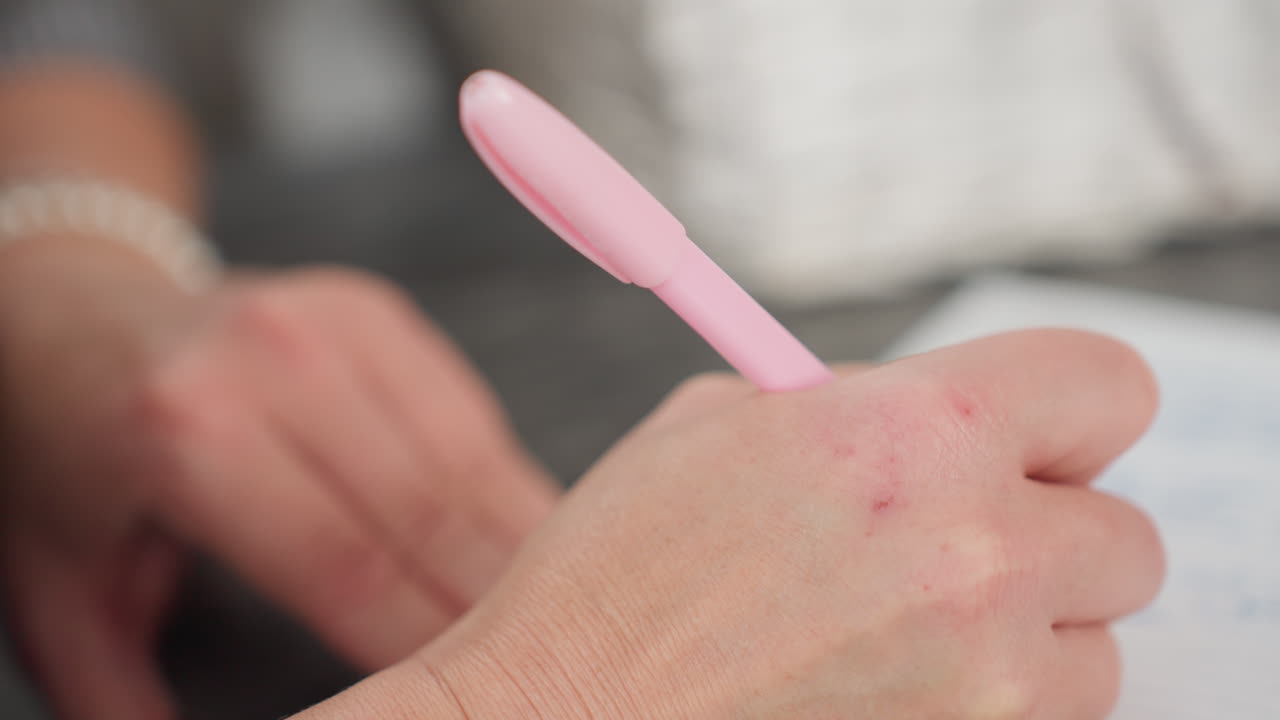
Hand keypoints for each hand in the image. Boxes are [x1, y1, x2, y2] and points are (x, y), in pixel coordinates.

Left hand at [0, 250, 557, 719]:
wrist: (73, 312)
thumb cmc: (74, 453)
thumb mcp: (62, 589)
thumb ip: (122, 692)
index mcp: (190, 434)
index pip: (348, 569)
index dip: (426, 648)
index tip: (476, 698)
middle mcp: (274, 361)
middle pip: (428, 512)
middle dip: (499, 603)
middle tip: (548, 665)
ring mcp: (336, 323)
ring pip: (468, 460)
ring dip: (526, 544)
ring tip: (569, 608)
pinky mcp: (378, 312)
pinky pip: (471, 415)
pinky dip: (508, 486)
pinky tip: (538, 541)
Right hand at [295, 329, 1163, 719]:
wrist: (561, 719)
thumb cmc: (615, 578)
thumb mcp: (717, 422)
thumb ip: (856, 404)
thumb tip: (928, 409)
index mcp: (918, 435)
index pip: (1106, 385)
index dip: (1071, 409)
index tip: (1039, 437)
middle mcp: (977, 557)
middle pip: (1127, 536)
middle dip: (1048, 534)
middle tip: (956, 542)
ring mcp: (987, 682)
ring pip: (1095, 649)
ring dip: (1024, 634)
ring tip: (906, 629)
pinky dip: (986, 702)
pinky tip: (886, 683)